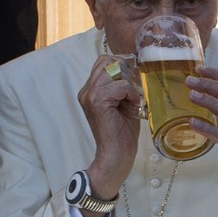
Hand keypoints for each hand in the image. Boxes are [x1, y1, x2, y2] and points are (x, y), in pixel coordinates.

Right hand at [78, 51, 142, 205]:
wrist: (116, 155)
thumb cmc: (122, 132)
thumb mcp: (122, 102)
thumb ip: (121, 84)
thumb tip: (131, 65)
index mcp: (89, 90)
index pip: (103, 61)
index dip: (121, 66)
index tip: (131, 83)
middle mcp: (86, 91)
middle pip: (108, 62)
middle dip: (125, 73)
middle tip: (132, 93)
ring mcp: (90, 95)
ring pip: (115, 71)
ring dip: (128, 84)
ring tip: (130, 100)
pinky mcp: (98, 102)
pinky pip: (120, 85)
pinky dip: (131, 93)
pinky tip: (132, 105)